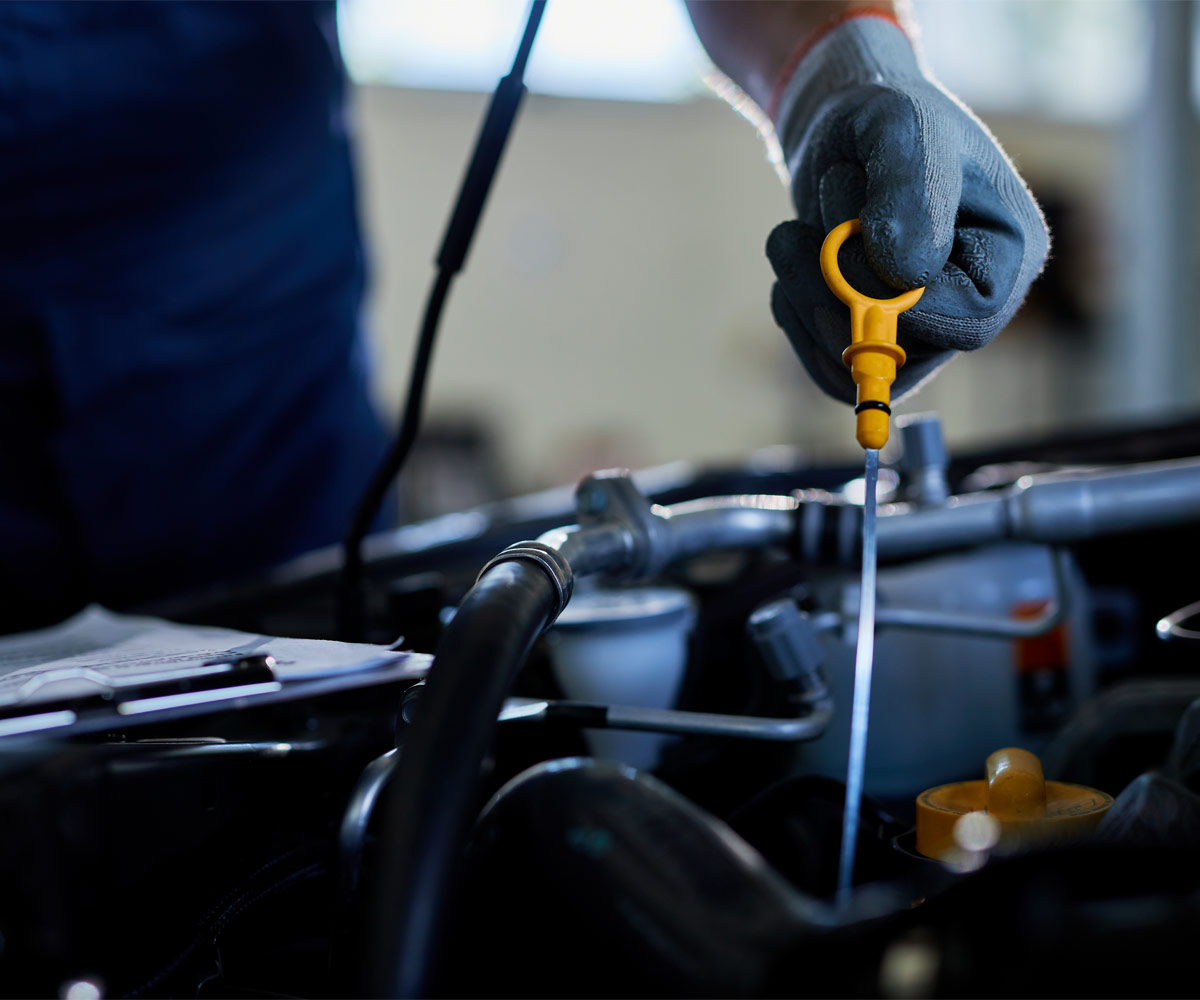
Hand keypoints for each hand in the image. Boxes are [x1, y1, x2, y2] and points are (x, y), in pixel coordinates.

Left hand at [766, 15, 1049, 402]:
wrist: (841, 128)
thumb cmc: (884, 116)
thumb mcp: (900, 126)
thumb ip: (911, 190)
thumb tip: (906, 273)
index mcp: (1009, 253)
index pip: (971, 321)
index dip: (904, 303)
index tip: (853, 237)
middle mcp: (972, 301)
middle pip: (909, 349)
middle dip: (838, 292)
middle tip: (796, 232)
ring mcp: (922, 328)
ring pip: (861, 364)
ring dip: (807, 299)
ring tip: (791, 235)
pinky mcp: (874, 338)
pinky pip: (830, 369)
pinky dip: (795, 318)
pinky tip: (789, 268)